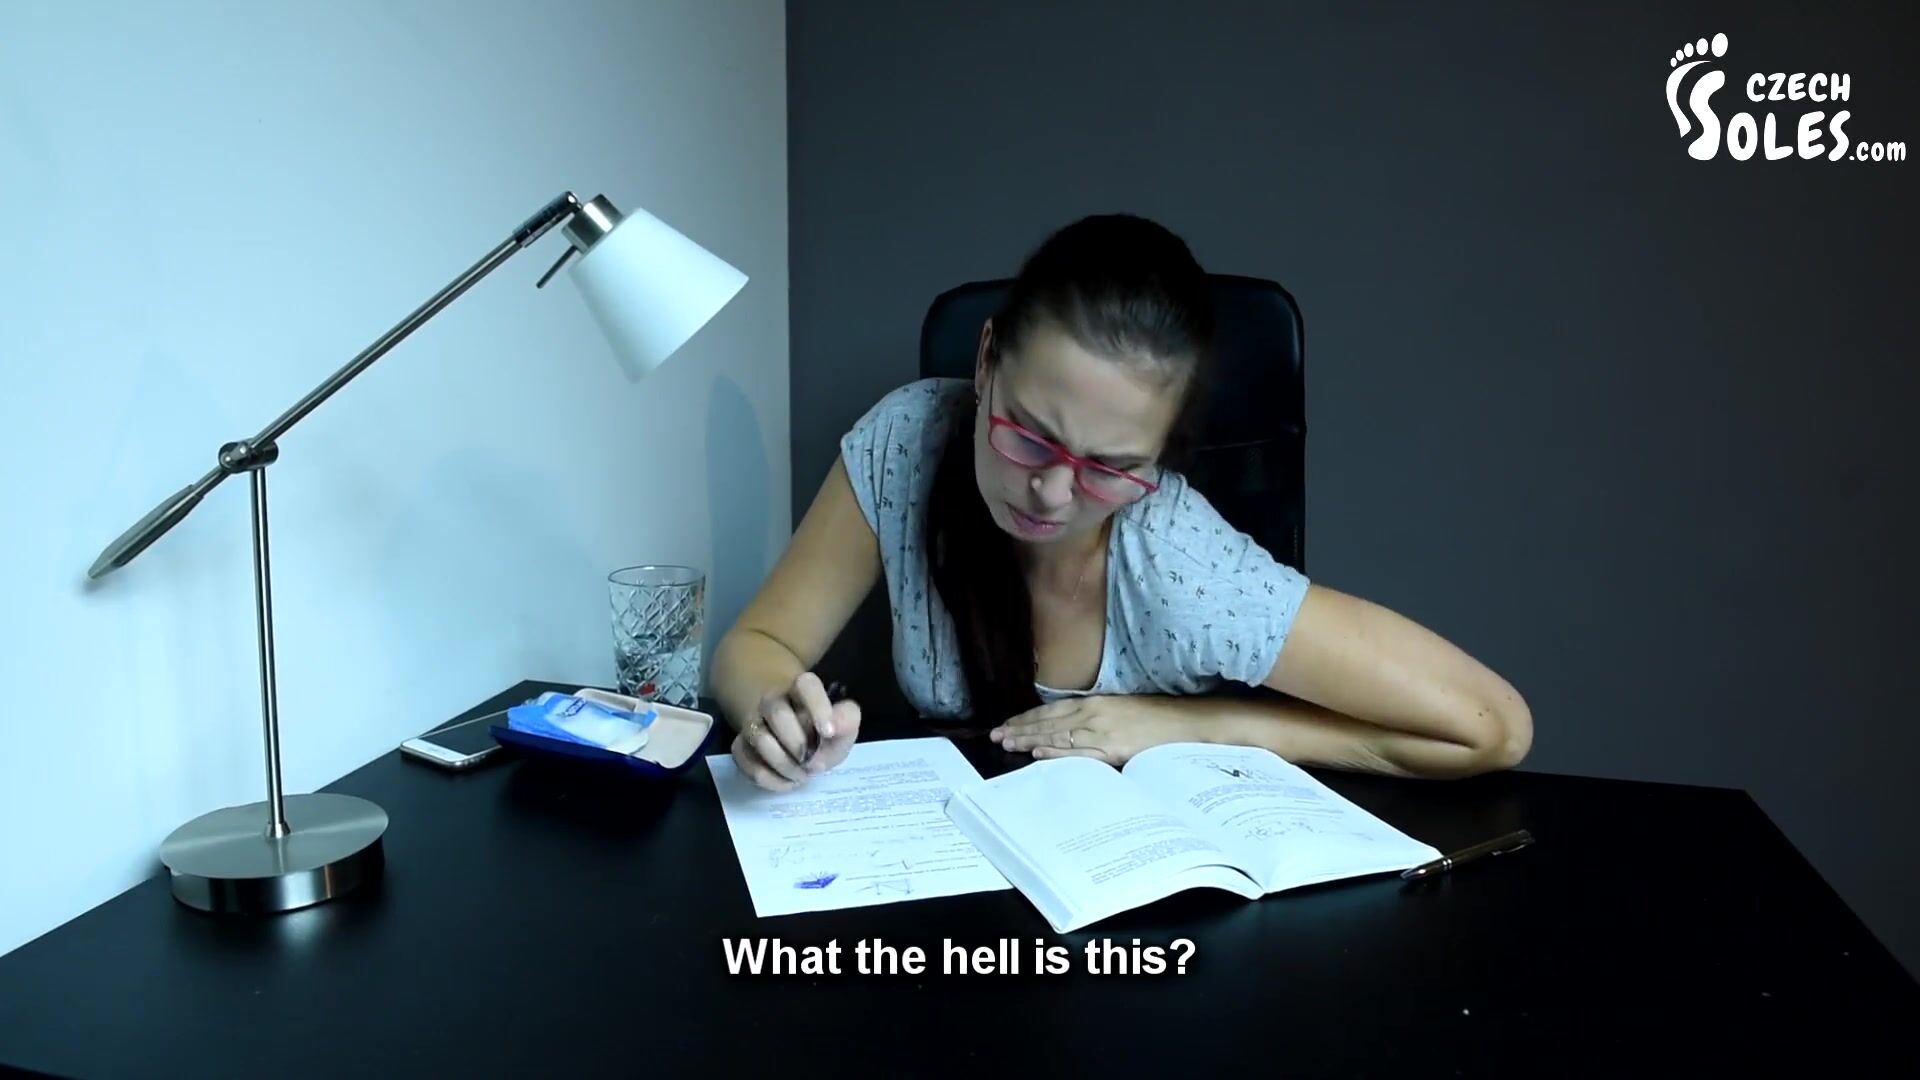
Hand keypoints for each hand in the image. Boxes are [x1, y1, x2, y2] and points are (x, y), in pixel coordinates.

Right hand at [730, 672, 860, 790]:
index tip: (829, 732)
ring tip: (802, 774)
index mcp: (801, 689)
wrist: (797, 744)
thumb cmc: (822, 733)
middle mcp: (772, 701)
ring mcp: (753, 722)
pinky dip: (771, 779)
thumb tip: (834, 725)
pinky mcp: (740, 746)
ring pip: (760, 739)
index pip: (806, 684)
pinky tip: (787, 781)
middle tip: (814, 762)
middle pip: (777, 712)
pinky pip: (748, 763)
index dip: (817, 706)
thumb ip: (847, 721)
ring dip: (785, 765)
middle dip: (798, 743)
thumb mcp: (843, 727)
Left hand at [988, 695, 1196, 766]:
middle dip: (1021, 728)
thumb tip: (1069, 730)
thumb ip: (1096, 718)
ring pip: (1058, 736)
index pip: (1052, 710)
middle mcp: (1095, 713)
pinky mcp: (1114, 749)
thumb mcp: (1122, 712)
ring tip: (1007, 744)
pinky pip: (1080, 753)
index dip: (1028, 717)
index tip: (1007, 724)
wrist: (1188, 724)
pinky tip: (1039, 754)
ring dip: (1030, 740)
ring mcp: (1103, 731)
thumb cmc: (1157, 720)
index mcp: (1097, 703)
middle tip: (995, 735)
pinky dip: (1057, 753)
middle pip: (1049, 721)